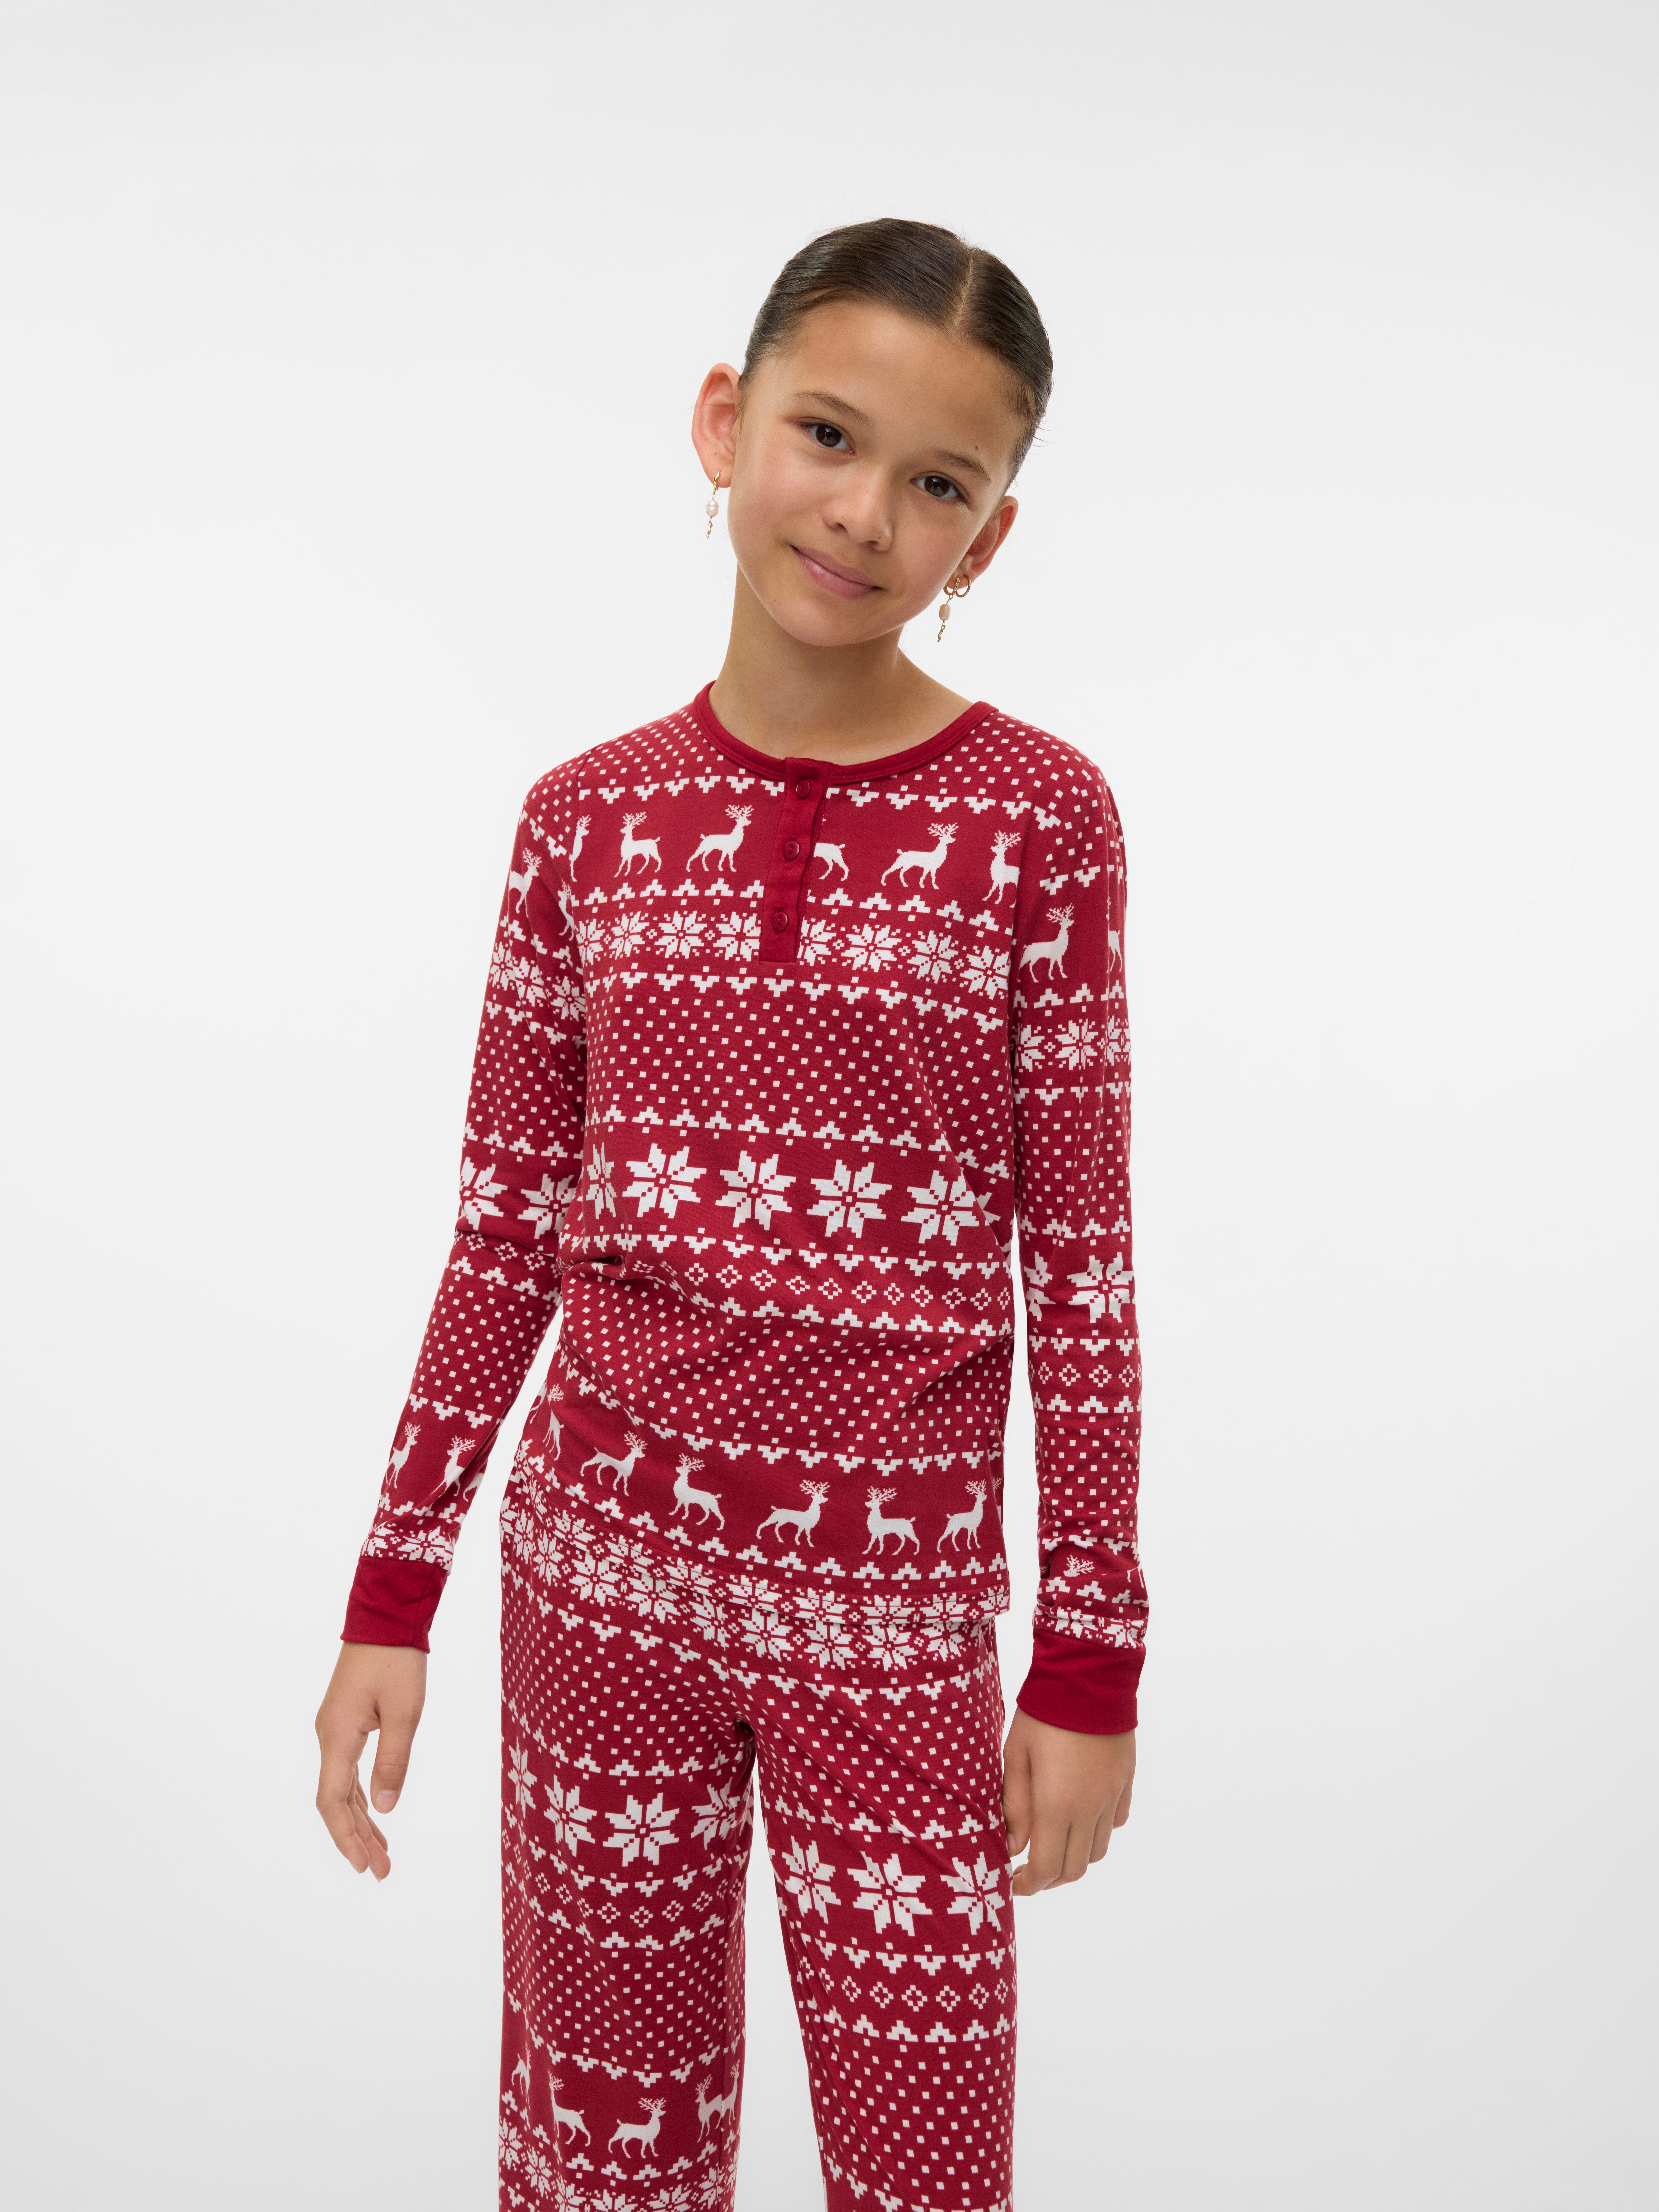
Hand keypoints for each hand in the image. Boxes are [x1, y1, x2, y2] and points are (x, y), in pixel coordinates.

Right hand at [314, 1641, 426, 1880]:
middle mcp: (329, 1736)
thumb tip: (383, 1810)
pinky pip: (349, 1770)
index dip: (346, 1837)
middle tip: (380, 1872)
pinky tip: (374, 1813)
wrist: (385, 1616)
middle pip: (336, 1802)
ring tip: (381, 1854)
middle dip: (357, 1838)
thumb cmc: (397, 1659)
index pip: (333, 1802)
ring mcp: (335, 1729)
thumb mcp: (404, 1712)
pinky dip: (361, 1796)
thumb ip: (393, 1762)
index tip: (363, 1865)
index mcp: (338, 1736)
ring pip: (343, 1788)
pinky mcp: (346, 1721)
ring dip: (360, 1821)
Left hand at [1002, 1707, 1134, 1894]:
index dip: (1029, 1884)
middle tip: (1029, 1870)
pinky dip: (1096, 1831)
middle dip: (1050, 1879)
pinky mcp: (1125, 1781)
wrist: (1088, 1675)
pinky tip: (1080, 1816)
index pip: (1048, 1867)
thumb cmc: (1043, 1713)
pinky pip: (1115, 1822)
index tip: (1013, 1882)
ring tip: (1054, 1844)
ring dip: (1074, 1857)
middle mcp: (1090, 1808)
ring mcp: (1112, 1796)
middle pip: (1075, 1868)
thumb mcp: (1015, 1756)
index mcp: (1058, 1804)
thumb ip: (1014, 1805)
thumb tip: (1013, 1847)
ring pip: (1097, 1850)